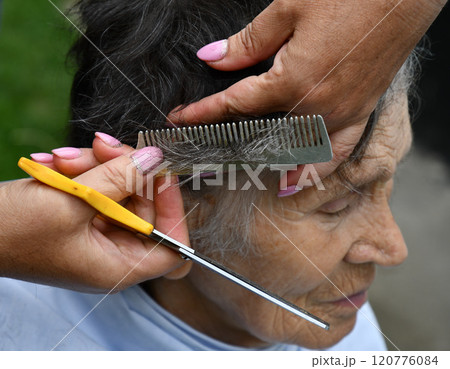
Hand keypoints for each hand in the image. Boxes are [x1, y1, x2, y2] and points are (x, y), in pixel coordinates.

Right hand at [0, 134, 191, 291]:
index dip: (173, 212)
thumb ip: (119, 179)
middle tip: (103, 146)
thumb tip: (155, 158)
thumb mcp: (70, 202)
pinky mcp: (81, 216)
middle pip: (145, 208)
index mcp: (118, 268)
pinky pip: (98, 188)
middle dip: (126, 171)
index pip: (174, 249)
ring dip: (97, 165)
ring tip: (63, 157)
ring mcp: (97, 233)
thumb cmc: (10, 232)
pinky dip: (82, 171)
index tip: (159, 175)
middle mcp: (112, 253)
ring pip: (121, 191)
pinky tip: (54, 163)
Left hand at [170, 0, 445, 180]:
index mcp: (293, 83)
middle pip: (265, 136)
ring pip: (300, 154)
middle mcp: (317, 109)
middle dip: (235, 145)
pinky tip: (303, 178)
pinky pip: (339, 152)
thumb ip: (247, 44)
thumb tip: (213, 58)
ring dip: (273, 166)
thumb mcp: (288, 10)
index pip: (237, 105)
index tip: (181, 120)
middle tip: (211, 153)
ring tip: (252, 175)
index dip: (204, 113)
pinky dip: (319, 169)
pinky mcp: (362, 111)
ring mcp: (342, 114)